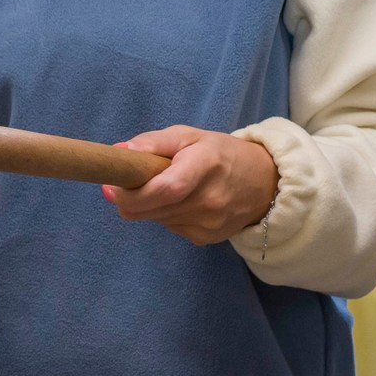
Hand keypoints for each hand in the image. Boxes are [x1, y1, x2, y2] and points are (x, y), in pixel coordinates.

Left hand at [102, 125, 277, 244]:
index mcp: (207, 165)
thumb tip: (120, 152)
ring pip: (157, 220)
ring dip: (149, 206)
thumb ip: (153, 142)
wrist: (264, 184)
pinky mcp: (207, 238)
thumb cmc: (221, 153)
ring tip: (163, 188)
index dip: (133, 193)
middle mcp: (211, 199)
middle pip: (154, 209)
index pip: (166, 188)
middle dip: (129, 200)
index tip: (110, 187)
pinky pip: (171, 228)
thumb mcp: (190, 136)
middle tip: (123, 186)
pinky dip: (166, 215)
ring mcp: (210, 223)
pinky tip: (182, 202)